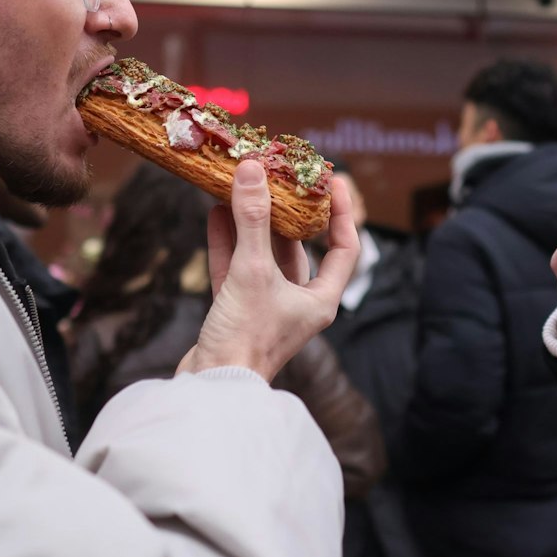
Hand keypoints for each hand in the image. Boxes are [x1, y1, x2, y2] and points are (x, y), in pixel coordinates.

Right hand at [179, 161, 360, 381]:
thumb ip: (252, 220)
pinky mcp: (236, 311)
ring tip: (241, 188)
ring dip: (250, 223)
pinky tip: (215, 213)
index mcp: (320, 300)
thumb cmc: (245, 337)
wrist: (211, 386)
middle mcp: (298, 303)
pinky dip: (227, 242)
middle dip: (284, 212)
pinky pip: (235, 269)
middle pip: (297, 247)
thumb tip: (253, 170)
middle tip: (277, 178)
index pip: (344, 248)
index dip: (342, 213)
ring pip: (262, 256)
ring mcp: (266, 307)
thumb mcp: (252, 271)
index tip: (333, 182)